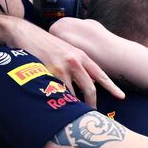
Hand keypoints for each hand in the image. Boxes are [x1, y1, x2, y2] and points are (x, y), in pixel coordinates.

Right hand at [2, 17, 123, 108]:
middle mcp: (75, 61)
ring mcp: (62, 67)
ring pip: (73, 94)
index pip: (101, 74)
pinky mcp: (48, 73)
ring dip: (73, 105)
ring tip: (71, 113)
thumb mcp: (67, 51)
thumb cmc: (46, 44)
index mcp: (81, 56)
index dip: (112, 87)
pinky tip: (56, 105)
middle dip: (91, 104)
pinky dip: (58, 100)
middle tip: (91, 114)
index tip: (121, 97)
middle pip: (90, 89)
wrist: (26, 33)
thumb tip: (90, 81)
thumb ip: (79, 64)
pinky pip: (57, 92)